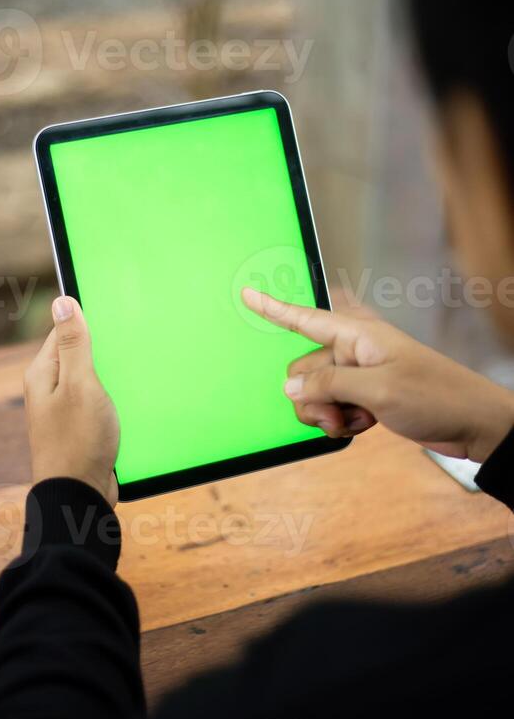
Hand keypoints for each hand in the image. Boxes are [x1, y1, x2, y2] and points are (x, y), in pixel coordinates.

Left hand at [24, 296, 118, 505]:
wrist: (80, 498)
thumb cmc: (77, 442)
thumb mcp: (80, 385)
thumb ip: (74, 344)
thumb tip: (61, 302)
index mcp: (43, 373)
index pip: (66, 331)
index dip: (91, 324)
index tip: (118, 321)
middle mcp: (50, 389)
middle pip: (82, 355)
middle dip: (106, 353)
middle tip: (131, 353)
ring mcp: (66, 410)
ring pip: (95, 381)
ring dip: (115, 380)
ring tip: (133, 382)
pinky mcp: (82, 428)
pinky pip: (102, 403)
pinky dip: (117, 401)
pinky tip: (132, 405)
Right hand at [242, 287, 513, 462]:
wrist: (473, 422)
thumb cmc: (434, 396)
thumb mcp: (377, 391)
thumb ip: (328, 386)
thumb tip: (290, 389)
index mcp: (356, 334)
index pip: (304, 318)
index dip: (273, 307)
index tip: (245, 292)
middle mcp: (353, 350)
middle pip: (303, 371)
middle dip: (312, 398)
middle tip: (340, 413)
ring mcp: (359, 374)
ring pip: (315, 394)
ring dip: (327, 413)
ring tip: (355, 422)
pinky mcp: (365, 396)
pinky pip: (333, 407)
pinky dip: (341, 420)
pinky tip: (364, 426)